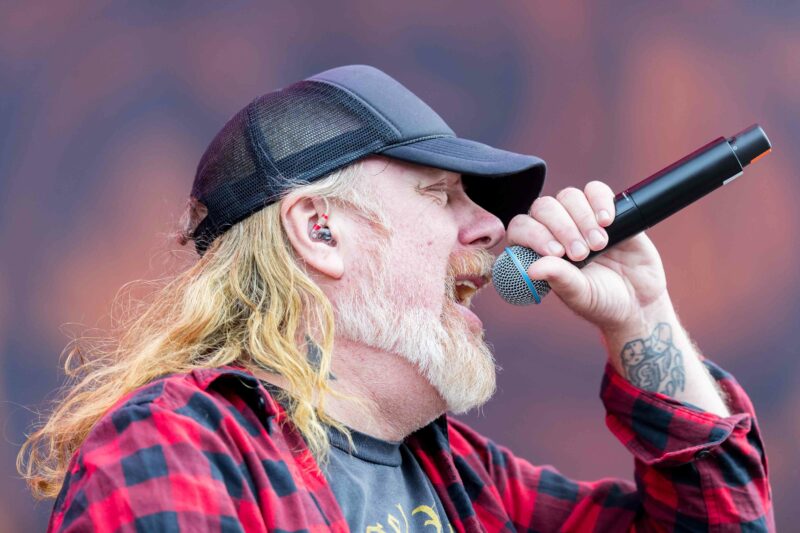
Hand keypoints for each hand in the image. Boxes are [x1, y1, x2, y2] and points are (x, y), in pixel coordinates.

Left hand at [506, 181, 668, 331]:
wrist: (639, 302)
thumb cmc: (601, 302)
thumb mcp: (579, 295)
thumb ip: (559, 279)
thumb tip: (531, 269)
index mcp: (539, 250)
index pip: (522, 228)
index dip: (534, 234)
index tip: (556, 252)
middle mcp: (556, 230)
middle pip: (544, 207)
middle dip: (562, 227)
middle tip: (581, 253)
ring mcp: (581, 218)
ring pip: (569, 196)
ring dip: (582, 218)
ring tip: (599, 244)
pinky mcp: (607, 210)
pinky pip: (596, 190)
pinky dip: (600, 201)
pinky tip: (608, 221)